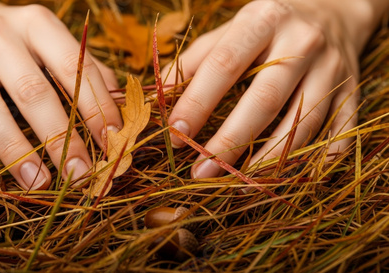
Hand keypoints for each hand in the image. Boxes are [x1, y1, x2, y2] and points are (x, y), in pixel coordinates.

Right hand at [0, 1, 121, 188]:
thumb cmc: (12, 38)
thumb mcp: (48, 39)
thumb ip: (84, 67)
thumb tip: (122, 104)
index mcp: (36, 24)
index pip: (74, 67)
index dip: (96, 106)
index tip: (112, 141)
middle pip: (32, 91)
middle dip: (60, 137)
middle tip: (80, 174)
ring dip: (15, 151)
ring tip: (38, 183)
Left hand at [163, 0, 374, 177]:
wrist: (335, 8)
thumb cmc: (272, 23)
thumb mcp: (233, 28)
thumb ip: (197, 59)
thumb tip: (160, 95)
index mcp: (263, 21)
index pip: (224, 65)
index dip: (197, 102)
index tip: (176, 133)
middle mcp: (302, 43)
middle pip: (265, 100)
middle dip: (230, 141)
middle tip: (202, 171)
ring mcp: (332, 69)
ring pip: (302, 123)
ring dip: (268, 160)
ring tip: (238, 183)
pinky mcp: (353, 91)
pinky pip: (339, 133)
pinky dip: (315, 161)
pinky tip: (287, 177)